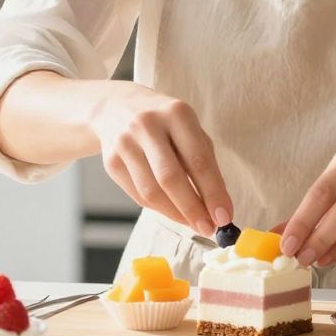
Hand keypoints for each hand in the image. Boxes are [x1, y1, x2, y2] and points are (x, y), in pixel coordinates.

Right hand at [88, 85, 232, 234]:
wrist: (116, 107)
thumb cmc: (165, 123)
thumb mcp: (189, 128)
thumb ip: (204, 162)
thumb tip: (218, 206)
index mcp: (176, 113)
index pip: (198, 160)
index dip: (213, 192)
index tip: (224, 216)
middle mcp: (148, 125)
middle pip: (171, 178)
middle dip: (193, 208)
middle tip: (209, 228)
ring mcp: (125, 143)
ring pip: (151, 191)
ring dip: (176, 214)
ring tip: (193, 224)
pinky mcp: (111, 161)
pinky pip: (138, 195)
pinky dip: (159, 209)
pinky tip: (173, 212)